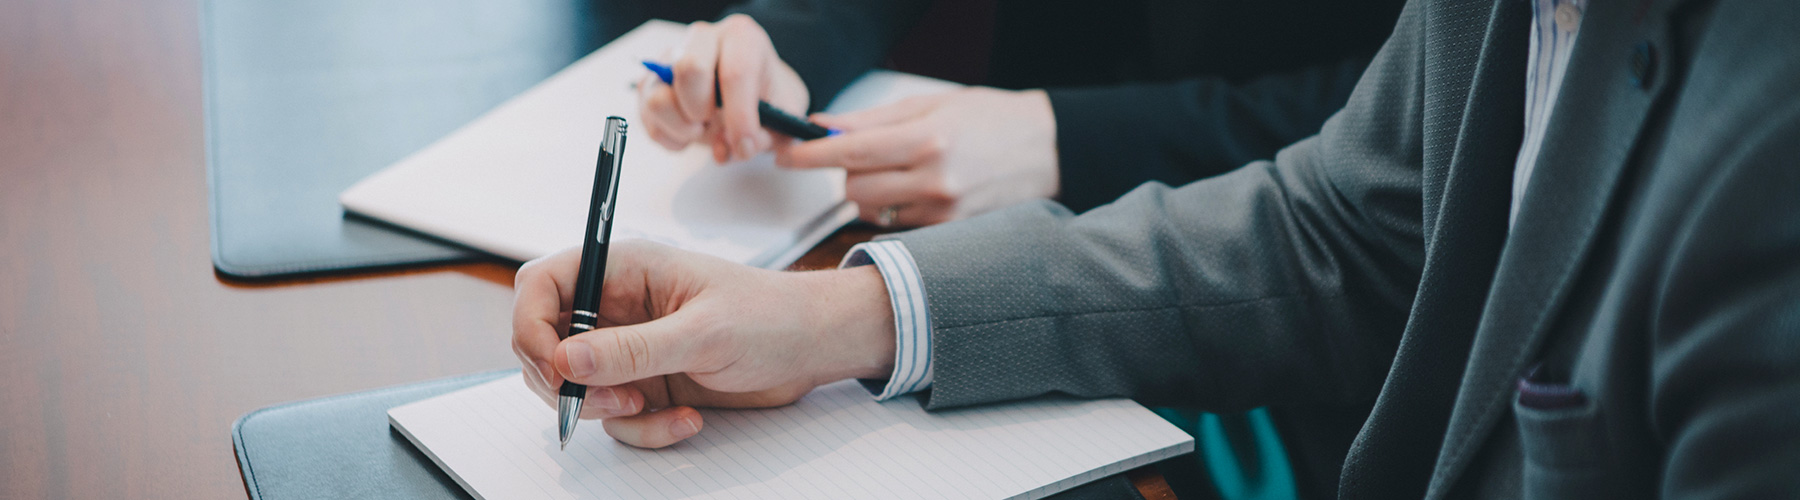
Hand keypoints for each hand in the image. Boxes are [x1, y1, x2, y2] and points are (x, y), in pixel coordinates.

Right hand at [511, 241, 895, 447]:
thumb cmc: (771, 316)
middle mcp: (617, 307)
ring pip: (576, 388)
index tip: (551, 366)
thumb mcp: (703, 332)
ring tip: (651, 408)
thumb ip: (632, 349)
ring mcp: (629, 348)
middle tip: (611, 400)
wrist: (815, 347)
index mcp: (623, 269)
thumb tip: (564, 358)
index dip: (529, 324)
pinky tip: (686, 418)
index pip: (541, 285)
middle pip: (544, 343)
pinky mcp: (647, 383)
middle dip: (566, 382)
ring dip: (606, 412)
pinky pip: (616, 417)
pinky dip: (644, 429)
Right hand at [637, 14, 809, 163]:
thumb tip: (740, 148)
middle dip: (703, 112)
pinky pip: (647, 117)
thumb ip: (771, 133)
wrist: (753, 90)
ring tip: (702, 131)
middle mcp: (703, 39)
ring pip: (658, 97)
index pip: (735, 73)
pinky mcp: (649, 83)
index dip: (739, 116)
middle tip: (716, 125)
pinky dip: (670, 137)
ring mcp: (670, 59)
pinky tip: (691, 135)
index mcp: (742, 37)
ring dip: (682, 128)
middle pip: (688, 70)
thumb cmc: (767, 97)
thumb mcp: (784, 113)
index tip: (744, 144)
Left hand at [775, 87, 1059, 226]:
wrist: (1048, 150)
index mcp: (927, 139)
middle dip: (846, 174)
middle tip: (863, 156)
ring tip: (900, 172)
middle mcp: (934, 180)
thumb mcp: (933, 104)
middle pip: (853, 190)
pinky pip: (898, 226)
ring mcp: (943, 212)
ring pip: (872, 212)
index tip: (786, 156)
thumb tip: (823, 126)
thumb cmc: (991, 118)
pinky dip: (895, 209)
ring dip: (870, 194)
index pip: (849, 152)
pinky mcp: (950, 232)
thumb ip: (874, 119)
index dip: (810, 155)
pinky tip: (919, 191)